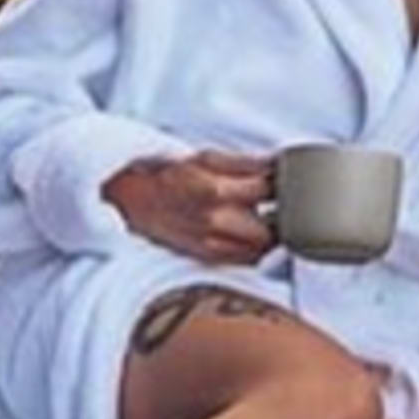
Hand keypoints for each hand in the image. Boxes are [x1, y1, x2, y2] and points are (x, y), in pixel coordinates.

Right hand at [104, 148, 278, 265]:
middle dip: (280, 214)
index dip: (283, 182)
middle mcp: (214, 222)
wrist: (131, 202)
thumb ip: (245, 164)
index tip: (287, 177)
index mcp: (214, 190)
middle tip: (280, 201)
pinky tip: (247, 233)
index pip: (269, 189)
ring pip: (262, 248)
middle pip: (272, 226)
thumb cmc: (167, 175)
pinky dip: (253, 248)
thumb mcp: (205, 158)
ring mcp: (210, 245)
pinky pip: (246, 260)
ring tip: (264, 217)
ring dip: (268, 233)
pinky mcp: (208, 259)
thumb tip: (279, 166)